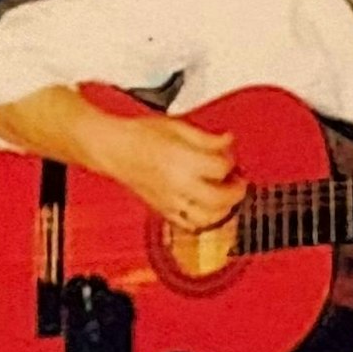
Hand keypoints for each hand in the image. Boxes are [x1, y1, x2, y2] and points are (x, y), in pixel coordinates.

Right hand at [101, 115, 244, 230]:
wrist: (113, 148)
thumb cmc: (139, 135)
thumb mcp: (177, 126)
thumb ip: (206, 137)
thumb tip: (227, 141)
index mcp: (183, 160)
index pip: (221, 168)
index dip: (231, 161)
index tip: (228, 155)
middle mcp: (178, 184)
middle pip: (220, 198)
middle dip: (236, 192)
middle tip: (239, 183)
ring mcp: (170, 201)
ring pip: (206, 218)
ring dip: (223, 210)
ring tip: (226, 199)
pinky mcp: (162, 209)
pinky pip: (187, 225)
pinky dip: (202, 221)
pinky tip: (206, 210)